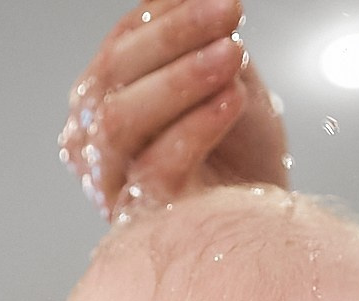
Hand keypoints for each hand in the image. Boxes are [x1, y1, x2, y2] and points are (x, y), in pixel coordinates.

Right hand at [61, 0, 290, 219]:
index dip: (162, 14)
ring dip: (180, 79)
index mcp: (104, 102)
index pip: (120, 45)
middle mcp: (94, 143)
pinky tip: (231, 100)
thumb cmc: (240, 158)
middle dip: (173, 35)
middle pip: (112, 75)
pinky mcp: (140, 221)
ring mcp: (111, 184)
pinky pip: (154, 168)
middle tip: (228, 12)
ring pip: (121, 121)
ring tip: (232, 54)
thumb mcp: (226, 81)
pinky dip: (195, 127)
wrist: (264, 223)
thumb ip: (207, 39)